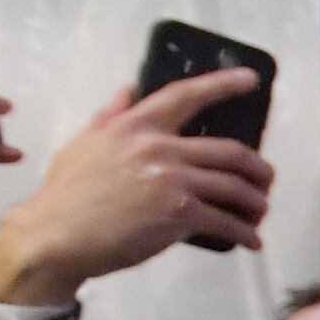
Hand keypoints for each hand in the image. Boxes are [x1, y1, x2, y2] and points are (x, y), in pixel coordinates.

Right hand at [0, 73, 271, 306]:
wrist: (53, 236)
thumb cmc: (65, 192)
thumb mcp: (84, 144)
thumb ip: (111, 115)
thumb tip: (128, 87)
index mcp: (135, 127)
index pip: (185, 96)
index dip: (222, 85)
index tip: (251, 78)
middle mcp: (158, 147)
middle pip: (230, 151)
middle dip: (258, 168)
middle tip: (266, 179)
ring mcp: (172, 180)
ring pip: (235, 187)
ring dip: (256, 202)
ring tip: (259, 211)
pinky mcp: (179, 214)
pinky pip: (227, 221)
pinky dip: (245, 232)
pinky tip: (251, 241)